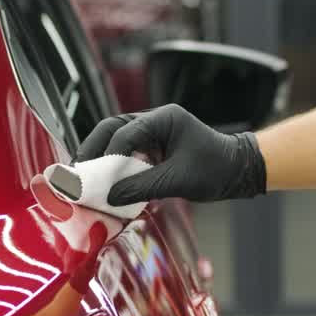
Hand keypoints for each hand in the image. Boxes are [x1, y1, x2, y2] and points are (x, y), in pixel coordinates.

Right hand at [75, 104, 266, 205]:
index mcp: (164, 118)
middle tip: (77, 172)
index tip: (95, 178)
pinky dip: (111, 163)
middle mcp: (154, 119)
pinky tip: (102, 178)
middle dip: (92, 149)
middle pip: (111, 127)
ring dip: (98, 155)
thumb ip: (142, 187)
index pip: (125, 133)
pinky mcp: (151, 145)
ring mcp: (152, 131)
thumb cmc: (216, 170)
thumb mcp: (178, 181)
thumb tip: (109, 197)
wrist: (238, 170)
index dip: (107, 155)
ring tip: (84, 176)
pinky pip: (124, 149)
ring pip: (114, 136)